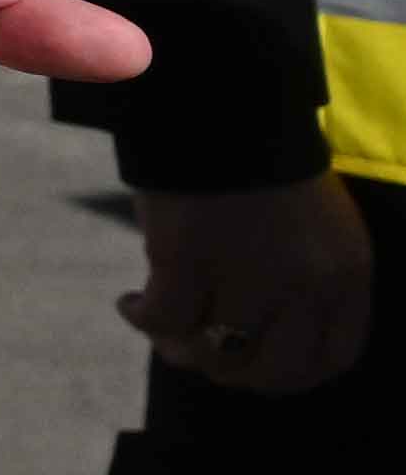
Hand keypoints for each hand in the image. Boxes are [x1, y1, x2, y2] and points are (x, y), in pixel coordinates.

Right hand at [118, 176, 373, 394]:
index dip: (288, 374)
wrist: (222, 99)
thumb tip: (250, 329)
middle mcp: (305, 283)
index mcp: (345, 272)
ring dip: (179, 347)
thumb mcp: (307, 227)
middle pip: (272, 369)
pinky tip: (129, 303)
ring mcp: (248, 273)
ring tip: (158, 324)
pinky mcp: (188, 258)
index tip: (253, 364)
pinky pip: (163, 318)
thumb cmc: (260, 160)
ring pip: (216, 352)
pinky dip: (141, 318)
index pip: (332, 357)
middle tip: (198, 347)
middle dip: (231, 369)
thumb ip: (298, 278)